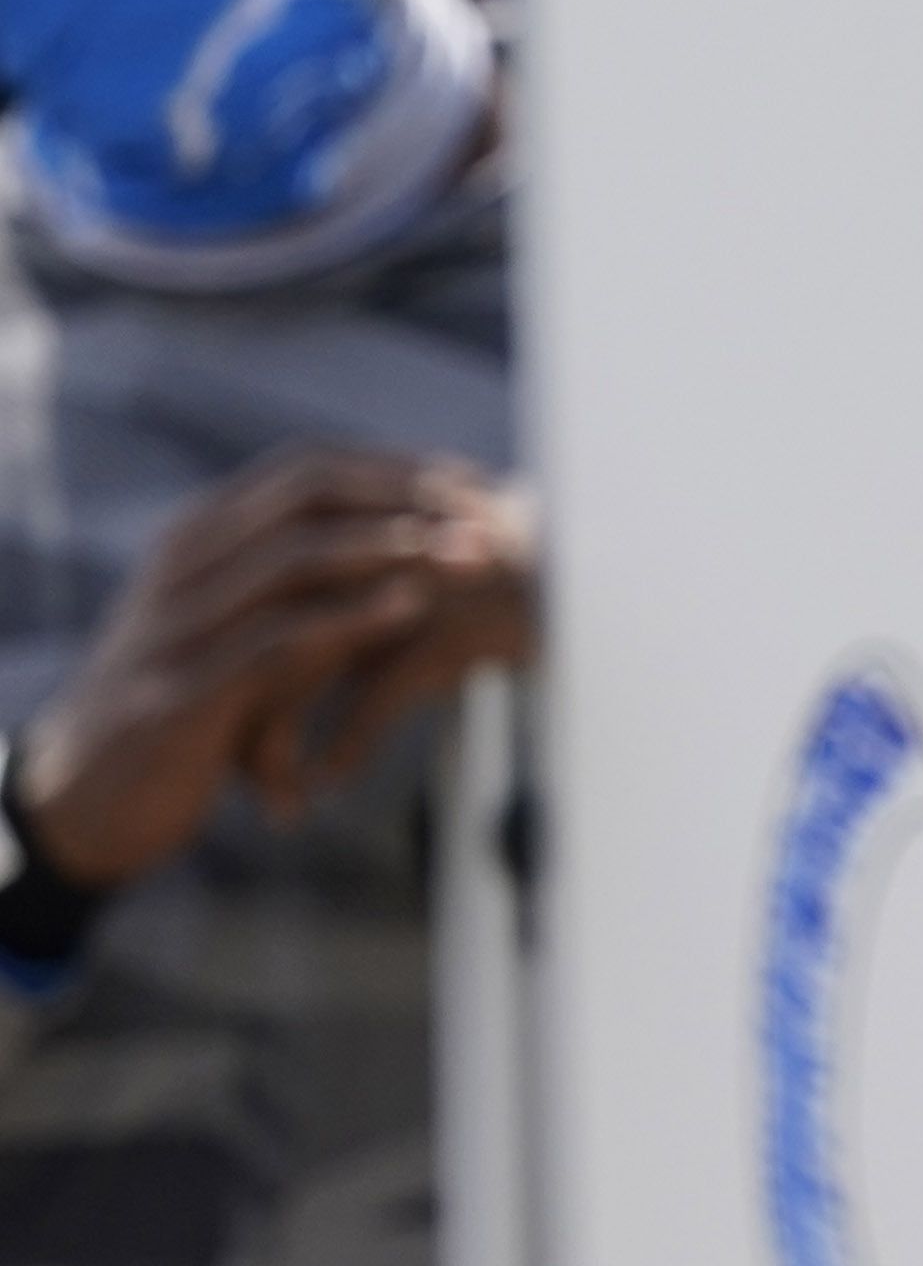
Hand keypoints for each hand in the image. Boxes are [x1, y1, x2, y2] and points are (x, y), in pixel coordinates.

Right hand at [21, 449, 539, 887]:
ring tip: (473, 557)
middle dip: (406, 497)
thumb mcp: (245, 633)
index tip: (473, 481)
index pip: (304, 469)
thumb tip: (418, 559)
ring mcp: (175, 626)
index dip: (394, 469)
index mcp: (196, 539)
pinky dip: (350, 617)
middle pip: (305, 496)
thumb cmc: (188, 709)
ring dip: (395, 550)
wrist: (90, 796)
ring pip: (293, 557)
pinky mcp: (180, 694)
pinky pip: (275, 639)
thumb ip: (308, 592)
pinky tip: (413, 610)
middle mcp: (181, 566)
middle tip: (490, 514)